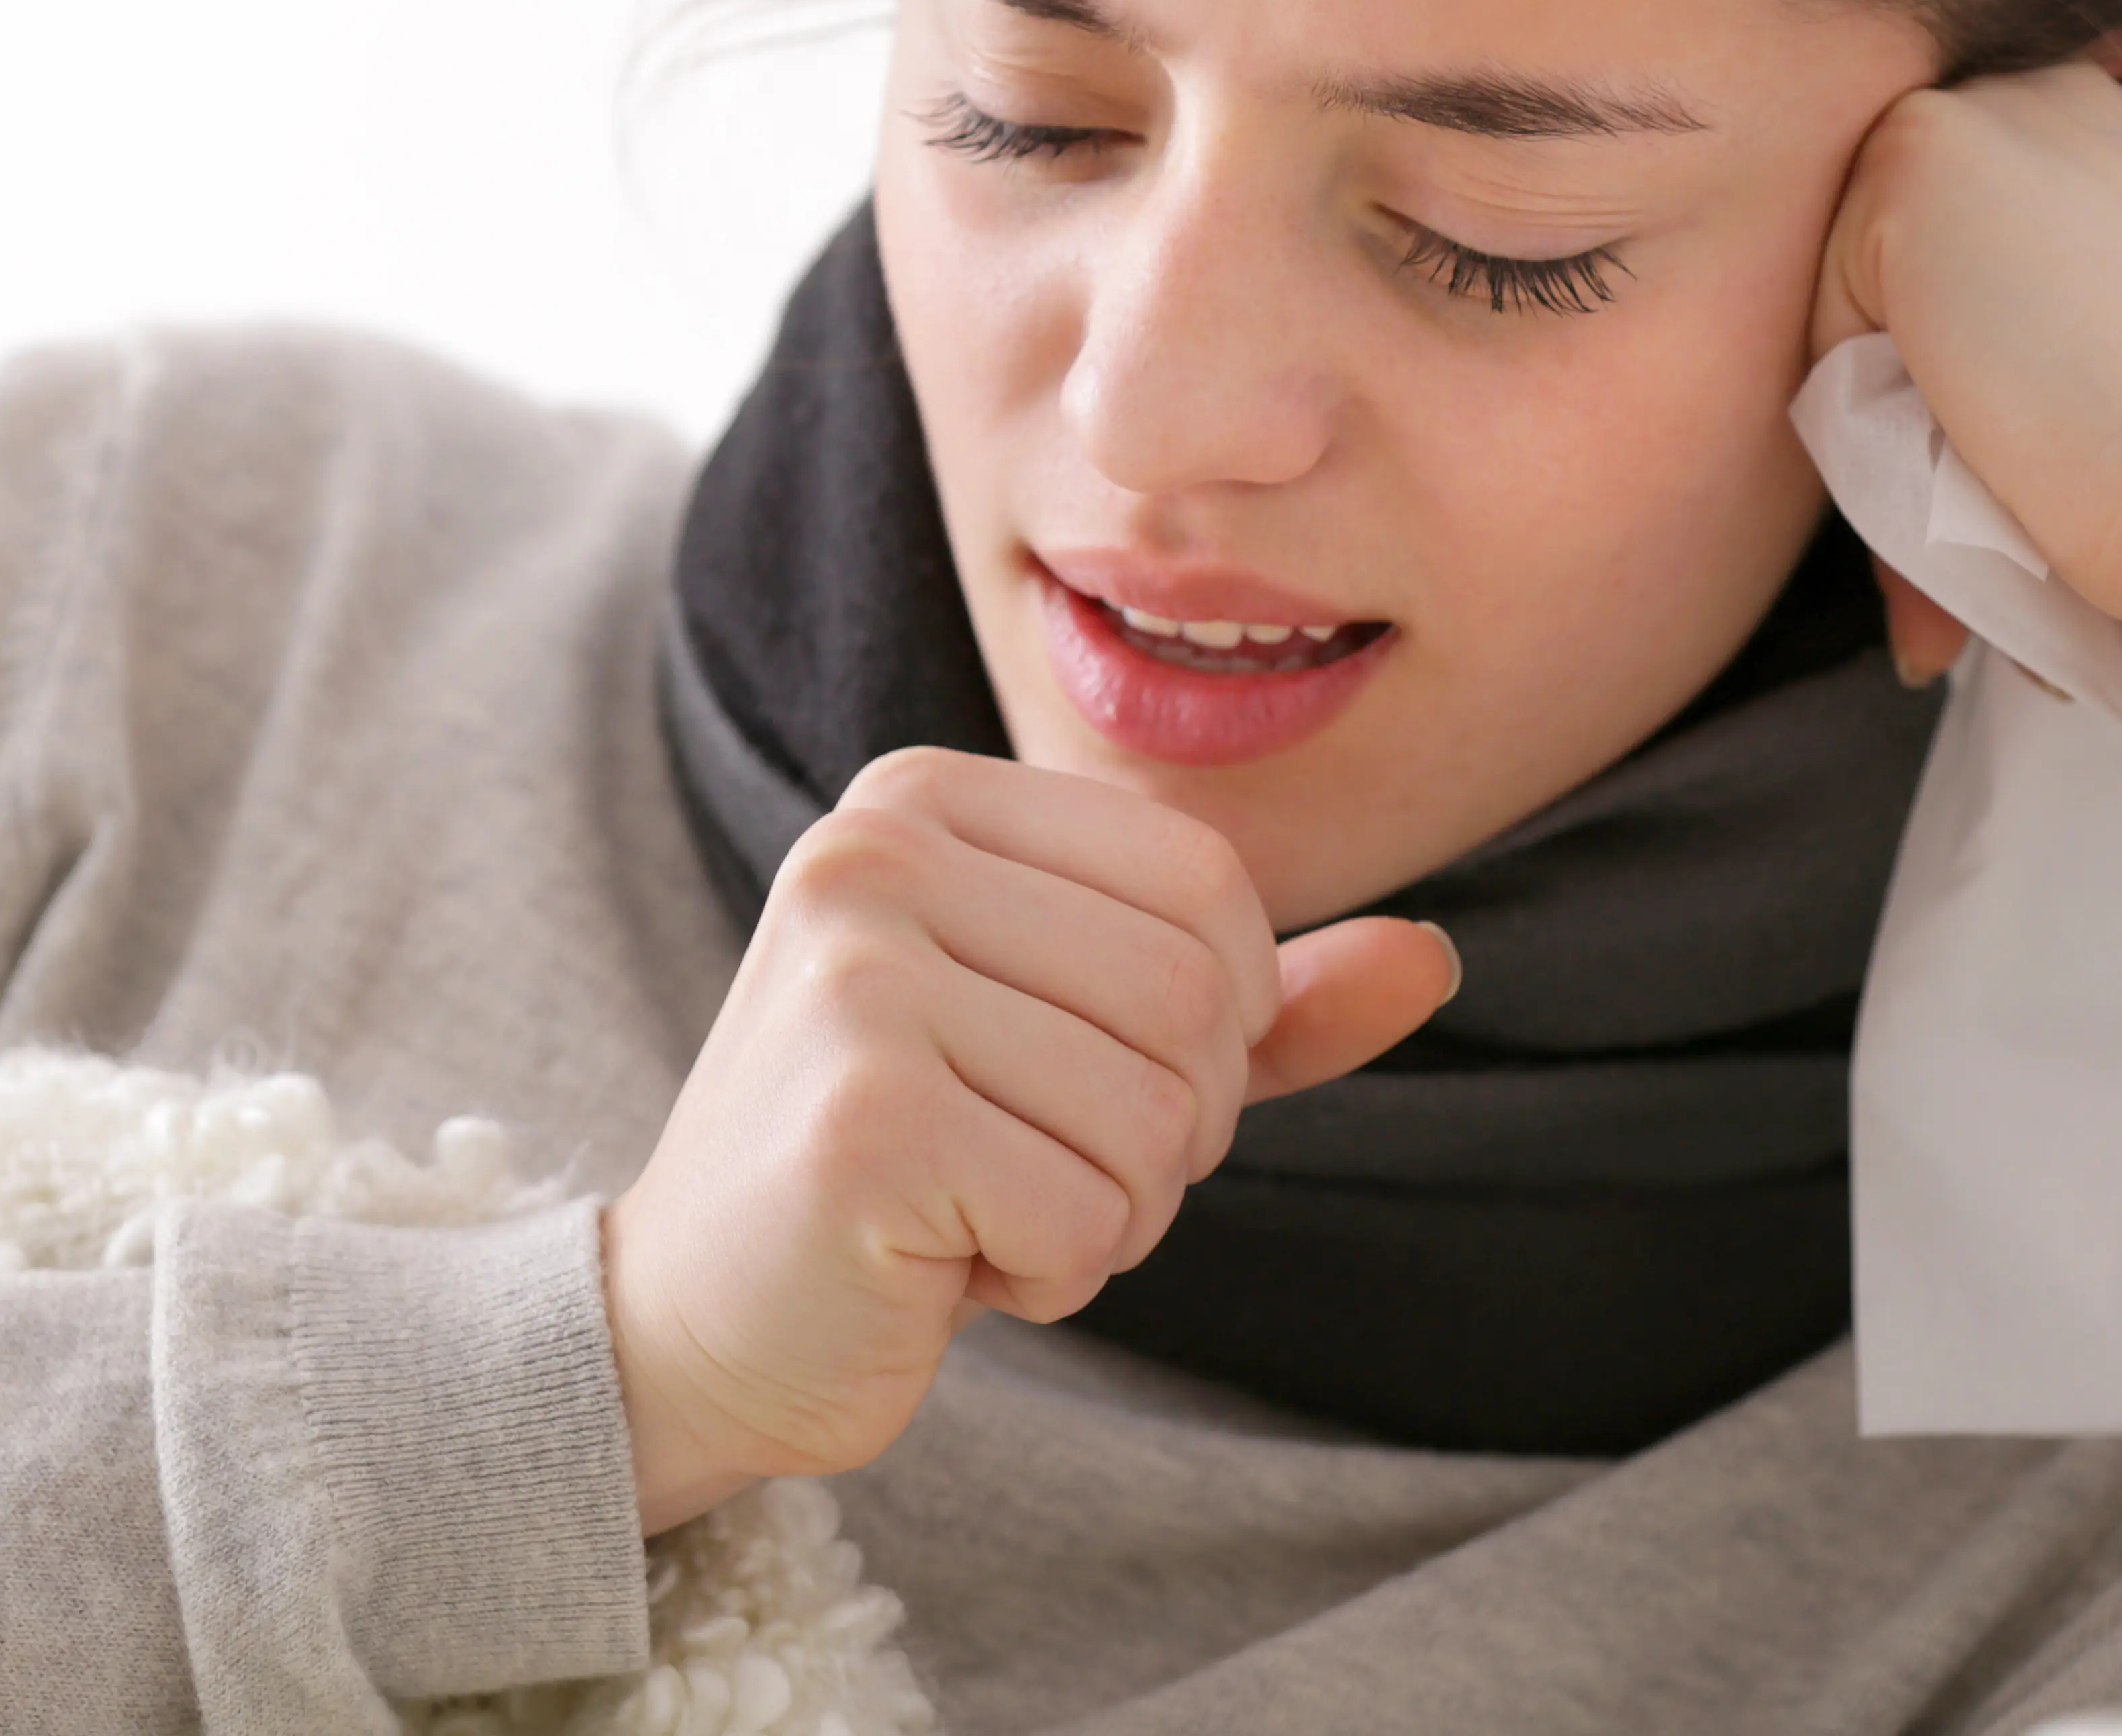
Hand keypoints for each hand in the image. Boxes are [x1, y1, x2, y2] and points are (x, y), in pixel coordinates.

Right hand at [599, 748, 1455, 1532]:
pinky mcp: (862, 1122)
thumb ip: (1255, 999)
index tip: (1087, 1080)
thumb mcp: (1085, 1047)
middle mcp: (875, 855)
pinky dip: (1047, 1277)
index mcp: (927, 796)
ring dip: (1107, 1214)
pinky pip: (1087, 1219)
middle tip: (1033, 1169)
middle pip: (1193, 999)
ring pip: (1154, 1118)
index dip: (1214, 1021)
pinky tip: (939, 1263)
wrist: (687, 1325)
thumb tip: (1434, 960)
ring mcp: (856, 980)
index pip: (1206, 882)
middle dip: (1163, 1131)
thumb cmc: (907, 1171)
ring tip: (978, 1213)